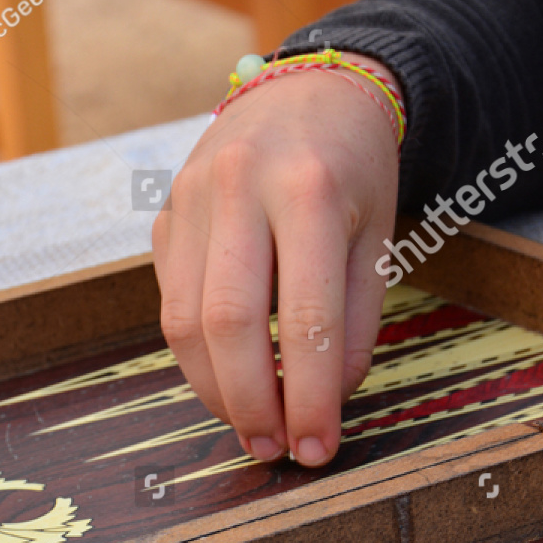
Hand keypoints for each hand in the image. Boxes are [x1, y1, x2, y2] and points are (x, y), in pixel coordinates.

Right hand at [152, 54, 400, 466]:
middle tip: (273, 448)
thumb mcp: (378, 239)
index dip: (309, 394)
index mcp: (308, 188)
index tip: (317, 447)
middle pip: (227, 322)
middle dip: (250, 401)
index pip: (305, 315)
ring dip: (214, 389)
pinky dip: (198, 355)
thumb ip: (354, 324)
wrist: (307, 94)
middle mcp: (238, 185)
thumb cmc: (352, 172)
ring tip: (250, 425)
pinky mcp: (164, 216)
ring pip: (183, 320)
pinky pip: (171, 303)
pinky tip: (229, 377)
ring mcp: (189, 198)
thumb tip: (325, 403)